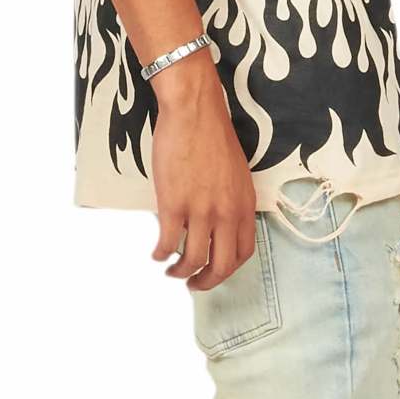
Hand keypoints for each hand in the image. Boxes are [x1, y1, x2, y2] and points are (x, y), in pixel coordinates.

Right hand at [148, 51, 258, 290]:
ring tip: (171, 272)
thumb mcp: (235, 174)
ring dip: (180, 272)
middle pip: (221, 265)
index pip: (243, 252)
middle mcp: (226, 212)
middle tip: (193, 286)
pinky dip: (160, 254)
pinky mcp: (174, 204)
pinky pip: (168, 242)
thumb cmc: (212, 137)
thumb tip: (219, 225)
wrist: (194, 113)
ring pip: (193, 259)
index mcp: (244, 205)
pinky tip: (155, 253)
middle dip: (206, 282)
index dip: (228, 269)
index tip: (215, 272)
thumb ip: (231, 202)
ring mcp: (201, 210)